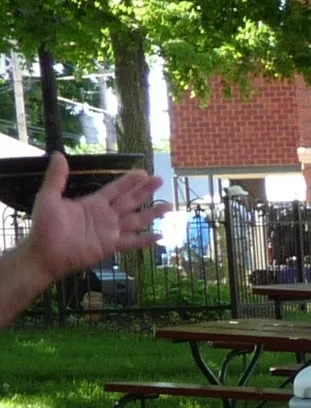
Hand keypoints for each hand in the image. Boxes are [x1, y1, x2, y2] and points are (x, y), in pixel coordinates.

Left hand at [28, 155, 166, 279]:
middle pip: (130, 201)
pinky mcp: (111, 246)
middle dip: (145, 191)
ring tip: (168, 206)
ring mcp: (110, 231)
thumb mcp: (49, 197)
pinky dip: (145, 240)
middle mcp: (105, 216)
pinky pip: (132, 243)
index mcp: (93, 203)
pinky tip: (160, 236)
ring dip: (152, 213)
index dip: (129, 181)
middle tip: (160, 180)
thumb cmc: (45, 226)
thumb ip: (56, 177)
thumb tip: (58, 154)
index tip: (143, 173)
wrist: (44, 252)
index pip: (116, 189)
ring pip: (136, 220)